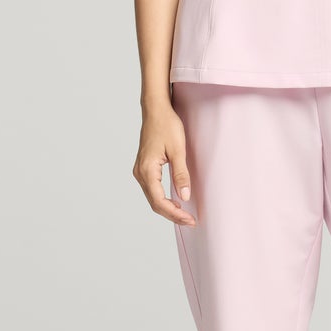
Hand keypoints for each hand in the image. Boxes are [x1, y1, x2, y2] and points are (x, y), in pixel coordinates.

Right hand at [135, 100, 196, 224]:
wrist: (155, 110)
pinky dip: (162, 199)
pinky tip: (174, 202)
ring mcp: (140, 171)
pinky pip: (152, 190)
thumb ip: (181, 174)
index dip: (174, 213)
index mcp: (147, 170)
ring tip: (184, 215)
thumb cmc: (166, 125)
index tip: (189, 219)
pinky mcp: (144, 168)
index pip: (159, 201)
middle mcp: (140, 173)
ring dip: (167, 208)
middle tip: (190, 221)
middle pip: (154, 203)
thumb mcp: (178, 150)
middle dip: (172, 214)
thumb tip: (184, 196)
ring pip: (152, 198)